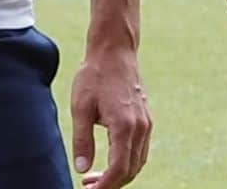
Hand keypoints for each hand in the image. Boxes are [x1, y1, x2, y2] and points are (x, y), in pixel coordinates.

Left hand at [70, 47, 151, 187]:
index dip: (106, 186)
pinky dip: (127, 161)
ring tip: (95, 177)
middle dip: (111, 184)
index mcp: (124, 127)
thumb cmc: (94, 75)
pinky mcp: (146, 119)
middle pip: (130, 170)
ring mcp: (146, 124)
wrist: (114, 52)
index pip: (119, 169)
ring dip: (120, 174)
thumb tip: (82, 168)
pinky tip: (109, 160)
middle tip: (88, 186)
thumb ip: (82, 139)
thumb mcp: (81, 106)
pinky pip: (140, 150)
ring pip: (137, 162)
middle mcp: (140, 129)